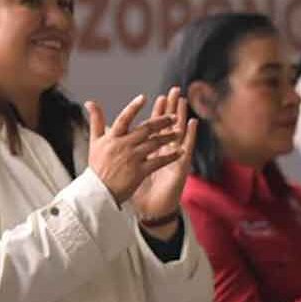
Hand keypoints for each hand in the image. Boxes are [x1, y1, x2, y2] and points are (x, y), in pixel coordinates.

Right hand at [86, 93, 181, 203]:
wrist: (98, 192)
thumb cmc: (97, 165)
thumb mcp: (95, 141)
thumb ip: (96, 120)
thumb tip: (89, 102)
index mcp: (112, 137)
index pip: (123, 118)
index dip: (133, 107)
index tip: (144, 97)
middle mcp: (123, 146)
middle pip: (146, 129)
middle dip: (162, 121)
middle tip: (174, 116)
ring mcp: (132, 158)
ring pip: (154, 143)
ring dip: (169, 136)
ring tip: (179, 132)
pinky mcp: (139, 171)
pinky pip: (159, 161)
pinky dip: (171, 156)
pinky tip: (180, 152)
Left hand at [130, 87, 197, 222]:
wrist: (149, 210)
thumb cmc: (139, 190)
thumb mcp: (126, 169)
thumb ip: (119, 153)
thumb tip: (108, 141)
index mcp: (150, 150)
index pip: (153, 128)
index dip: (156, 113)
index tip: (157, 97)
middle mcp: (163, 152)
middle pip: (168, 126)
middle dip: (170, 108)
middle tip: (174, 91)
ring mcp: (173, 158)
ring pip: (179, 133)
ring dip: (181, 116)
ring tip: (183, 101)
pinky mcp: (179, 166)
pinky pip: (186, 148)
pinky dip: (190, 136)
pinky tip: (193, 123)